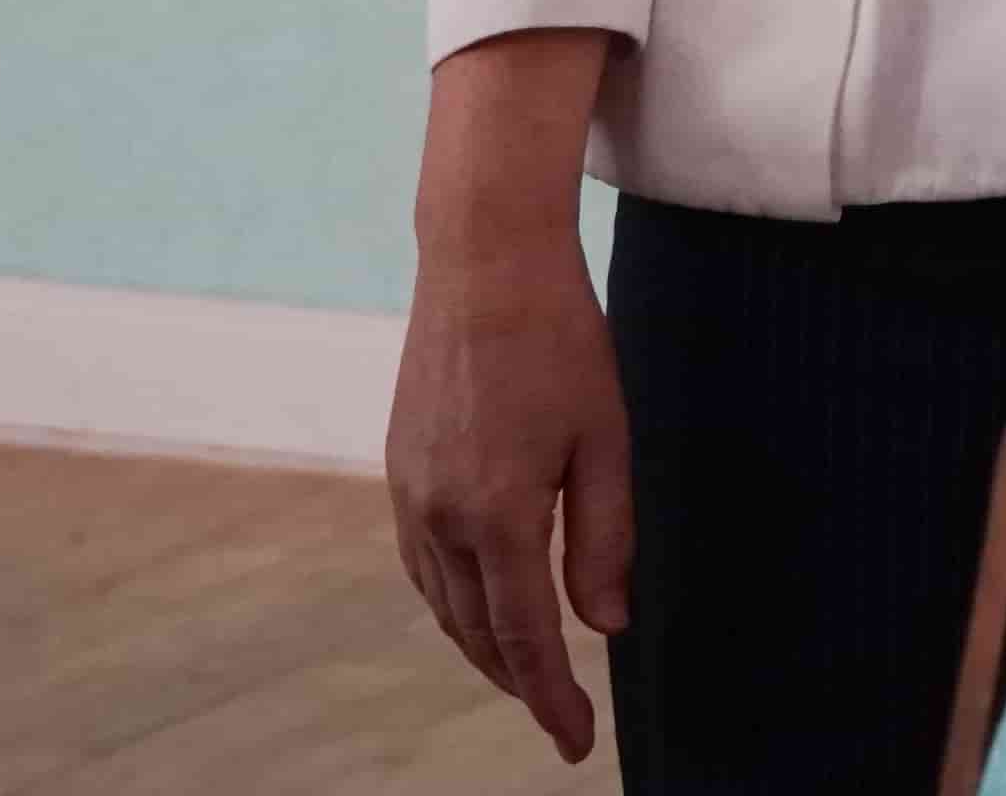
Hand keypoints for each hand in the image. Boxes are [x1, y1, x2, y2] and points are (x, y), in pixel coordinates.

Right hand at [383, 229, 629, 760]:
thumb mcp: (606, 439)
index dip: (552, 699)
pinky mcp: (399, 469)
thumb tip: (606, 628)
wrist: (483, 262)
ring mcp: (410, 494)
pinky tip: (478, 602)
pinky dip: (452, 600)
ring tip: (525, 670)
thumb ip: (605, 540)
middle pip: (478, 632)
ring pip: (443, 603)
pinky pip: (420, 563)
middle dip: (518, 681)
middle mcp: (442, 516)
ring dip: (482, 645)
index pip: (528, 637)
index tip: (578, 743)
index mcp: (500, 514)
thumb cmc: (562, 342)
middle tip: (560, 713)